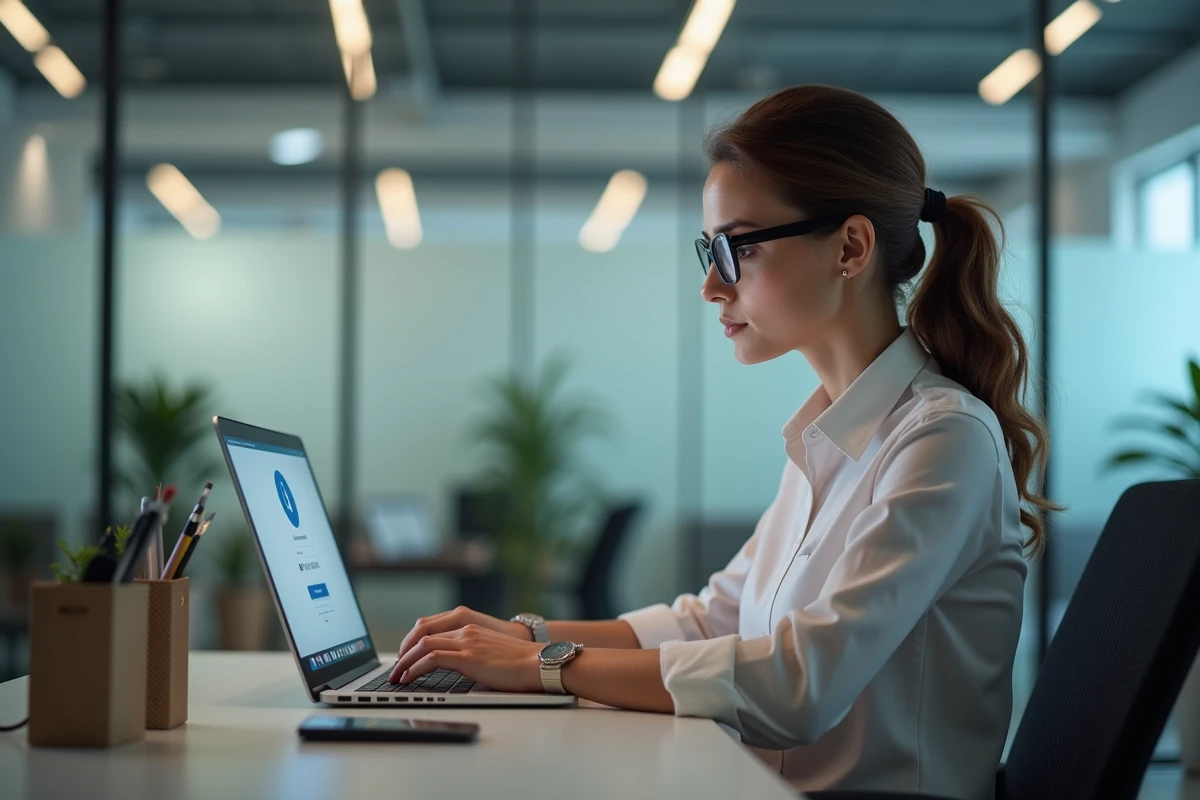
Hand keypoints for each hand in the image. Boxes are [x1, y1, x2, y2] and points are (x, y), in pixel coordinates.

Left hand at [396, 606, 530, 664]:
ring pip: (422, 644)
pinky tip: (410, 679)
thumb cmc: (521, 663)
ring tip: (396, 677)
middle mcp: (465, 630)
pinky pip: (431, 658)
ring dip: (404, 661)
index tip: (406, 657)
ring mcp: (466, 642)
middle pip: (422, 633)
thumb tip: (461, 669)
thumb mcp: (492, 652)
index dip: (413, 642)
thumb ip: (474, 654)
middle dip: (403, 651)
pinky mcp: (468, 657)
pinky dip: (415, 668)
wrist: (539, 662)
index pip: (431, 627)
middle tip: (395, 668)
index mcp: (470, 627)